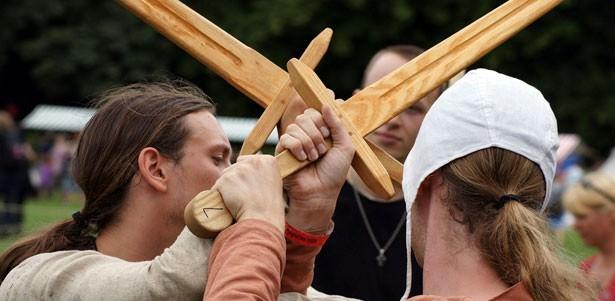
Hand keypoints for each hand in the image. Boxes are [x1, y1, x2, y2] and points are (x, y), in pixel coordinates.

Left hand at [213, 155, 284, 232]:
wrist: (262, 218)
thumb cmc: (269, 207)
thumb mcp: (274, 184)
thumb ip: (262, 173)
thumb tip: (249, 172)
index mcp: (269, 161)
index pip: (249, 161)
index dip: (248, 175)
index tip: (253, 188)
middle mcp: (254, 160)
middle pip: (236, 166)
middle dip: (237, 179)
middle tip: (245, 195)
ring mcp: (240, 169)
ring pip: (226, 175)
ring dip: (228, 186)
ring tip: (238, 200)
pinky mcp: (226, 179)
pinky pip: (217, 187)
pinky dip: (221, 196)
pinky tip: (230, 204)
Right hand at [277, 105, 354, 232]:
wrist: (319, 193)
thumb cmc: (334, 173)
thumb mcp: (345, 147)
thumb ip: (338, 125)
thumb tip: (327, 104)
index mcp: (322, 131)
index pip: (317, 111)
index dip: (323, 120)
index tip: (329, 135)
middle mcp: (307, 134)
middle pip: (306, 115)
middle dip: (317, 134)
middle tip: (322, 151)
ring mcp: (294, 141)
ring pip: (296, 126)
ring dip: (309, 143)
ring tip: (313, 158)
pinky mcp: (282, 150)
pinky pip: (287, 138)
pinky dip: (297, 148)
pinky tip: (302, 160)